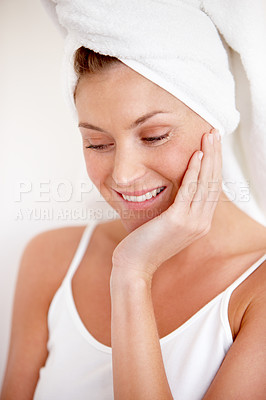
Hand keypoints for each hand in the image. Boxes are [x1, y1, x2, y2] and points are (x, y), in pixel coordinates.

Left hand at [111, 128, 221, 283]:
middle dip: (216, 155)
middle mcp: (202, 222)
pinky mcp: (179, 220)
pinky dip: (195, 171)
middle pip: (214, 182)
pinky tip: (196, 155)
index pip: (212, 188)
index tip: (212, 144)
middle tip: (215, 132)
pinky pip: (190, 190)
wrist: (134, 264)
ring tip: (210, 136)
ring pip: (206, 183)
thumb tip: (177, 188)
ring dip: (209, 157)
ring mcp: (193, 223)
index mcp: (200, 222)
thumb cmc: (145, 242)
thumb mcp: (166, 223)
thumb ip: (177, 208)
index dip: (214, 164)